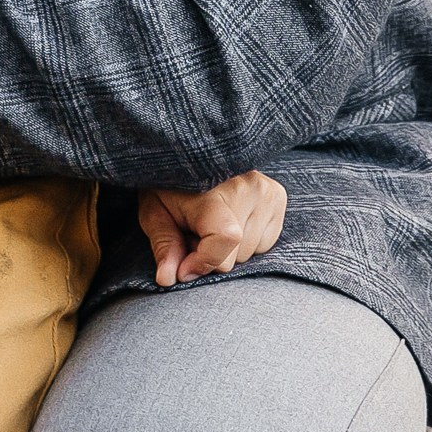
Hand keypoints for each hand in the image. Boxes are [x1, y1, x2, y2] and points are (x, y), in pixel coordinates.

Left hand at [138, 169, 286, 287]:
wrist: (193, 152)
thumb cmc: (169, 187)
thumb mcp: (154, 212)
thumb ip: (164, 245)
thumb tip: (168, 279)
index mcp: (213, 190)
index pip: (225, 238)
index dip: (203, 261)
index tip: (184, 267)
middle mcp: (247, 186)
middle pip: (233, 256)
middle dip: (209, 256)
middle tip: (193, 232)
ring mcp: (267, 191)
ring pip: (249, 254)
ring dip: (228, 250)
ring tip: (211, 223)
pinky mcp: (278, 196)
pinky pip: (265, 245)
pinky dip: (246, 243)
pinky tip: (231, 220)